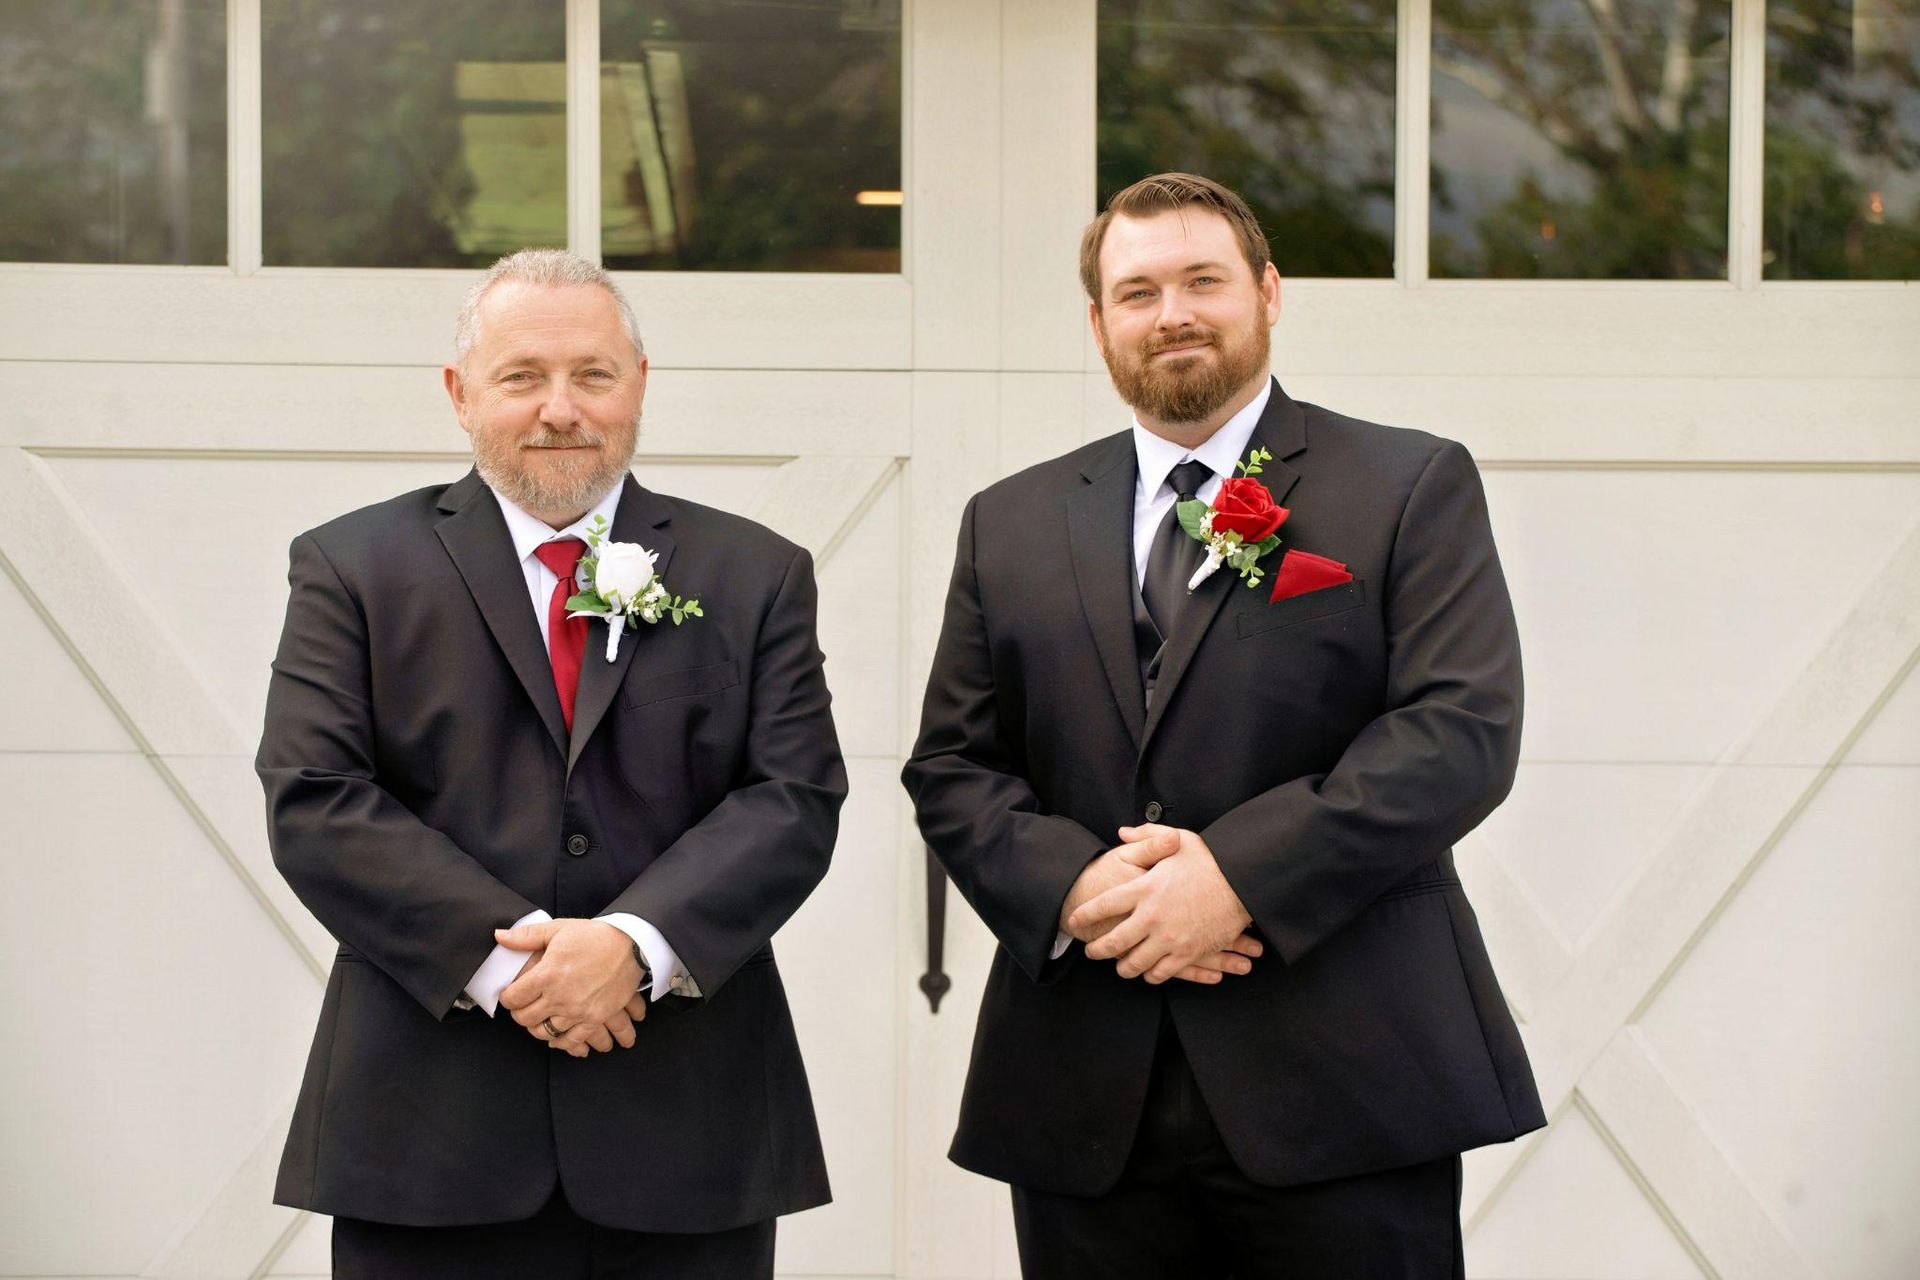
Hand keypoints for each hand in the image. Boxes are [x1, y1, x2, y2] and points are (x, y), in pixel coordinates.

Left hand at [496, 919, 643, 1052]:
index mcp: (547, 974)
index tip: (512, 994)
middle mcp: (559, 996)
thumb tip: (499, 936)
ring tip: (541, 1018)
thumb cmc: (593, 936)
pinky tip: (557, 1036)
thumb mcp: (558, 929)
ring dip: (538, 1027)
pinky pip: (572, 1040)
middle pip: (525, 1019)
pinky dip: (561, 1042)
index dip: (508, 998)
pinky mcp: (595, 1018)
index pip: (513, 998)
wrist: (631, 944)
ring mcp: (578, 1010)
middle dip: (520, 1014)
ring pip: (545, 1032)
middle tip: (524, 1007)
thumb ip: (526, 936)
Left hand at [1070, 824, 1254, 983]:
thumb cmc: (1212, 861)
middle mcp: (1151, 916)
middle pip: (1113, 941)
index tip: (1074, 921)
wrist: (1245, 883)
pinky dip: (1151, 974)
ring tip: (1119, 967)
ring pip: (1134, 963)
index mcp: (1144, 888)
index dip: (1085, 916)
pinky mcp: (1187, 953)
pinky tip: (1148, 972)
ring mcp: (1168, 938)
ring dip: (1123, 967)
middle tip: (1091, 952)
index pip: (1103, 905)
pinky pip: (1161, 973)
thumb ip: (1147, 835)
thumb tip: (1122, 833)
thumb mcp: (1179, 840)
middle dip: (1097, 950)